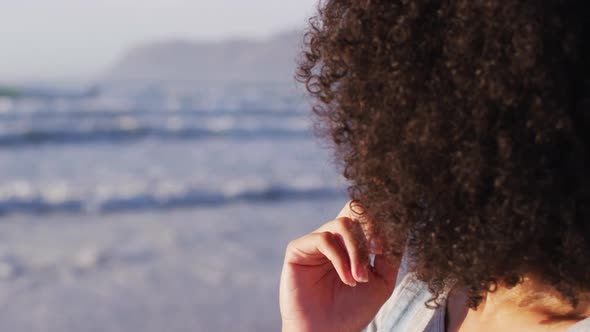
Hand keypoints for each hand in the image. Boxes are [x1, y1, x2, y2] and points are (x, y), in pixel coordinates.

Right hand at [279, 202, 399, 331]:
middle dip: (371, 226)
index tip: (387, 245)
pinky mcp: (298, 248)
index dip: (381, 220)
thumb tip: (399, 227)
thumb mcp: (382, 281)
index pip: (366, 215)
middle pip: (354, 209)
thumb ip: (390, 254)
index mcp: (352, 242)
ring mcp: (316, 241)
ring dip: (358, 250)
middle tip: (379, 249)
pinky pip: (324, 239)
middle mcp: (334, 237)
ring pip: (343, 223)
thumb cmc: (352, 310)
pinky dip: (341, 258)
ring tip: (360, 277)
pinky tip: (347, 279)